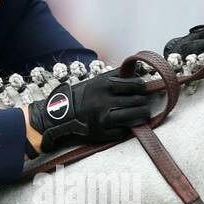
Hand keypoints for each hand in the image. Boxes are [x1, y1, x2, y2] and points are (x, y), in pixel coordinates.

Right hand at [27, 69, 149, 152]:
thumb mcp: (97, 82)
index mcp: (103, 85)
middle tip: (144, 104)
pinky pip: (122, 132)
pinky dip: (128, 129)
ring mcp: (102, 119)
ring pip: (133, 118)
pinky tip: (128, 125)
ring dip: (142, 116)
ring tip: (143, 115)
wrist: (59, 115)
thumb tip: (139, 70)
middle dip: (144, 104)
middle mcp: (103, 101)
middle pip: (137, 102)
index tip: (142, 90)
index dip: (142, 88)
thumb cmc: (82, 96)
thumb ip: (117, 76)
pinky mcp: (100, 134)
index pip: (135, 85)